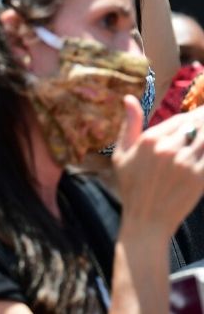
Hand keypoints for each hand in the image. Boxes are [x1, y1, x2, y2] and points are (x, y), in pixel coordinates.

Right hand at [113, 95, 203, 239]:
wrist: (146, 220)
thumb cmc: (131, 187)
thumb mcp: (121, 154)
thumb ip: (129, 125)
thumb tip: (128, 98)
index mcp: (149, 140)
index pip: (181, 119)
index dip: (195, 116)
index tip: (200, 117)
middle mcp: (169, 148)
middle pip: (199, 125)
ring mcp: (186, 163)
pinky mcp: (200, 178)